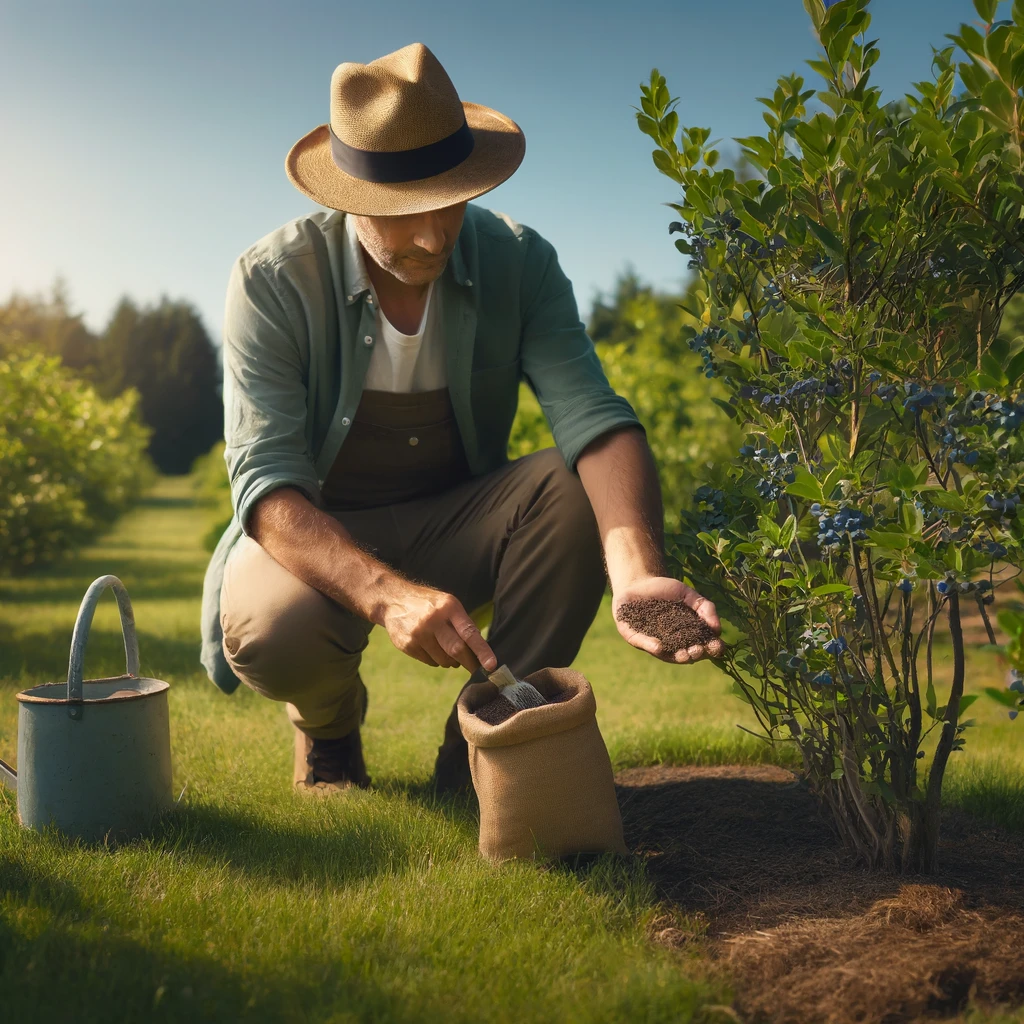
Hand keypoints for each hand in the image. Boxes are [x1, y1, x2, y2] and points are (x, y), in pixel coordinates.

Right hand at [381, 581, 497, 673]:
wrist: (393, 600)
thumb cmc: (429, 605)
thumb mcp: (448, 604)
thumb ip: (462, 625)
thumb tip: (479, 653)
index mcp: (448, 607)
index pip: (469, 632)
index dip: (481, 650)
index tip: (491, 665)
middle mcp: (433, 620)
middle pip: (457, 650)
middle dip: (470, 663)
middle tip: (477, 670)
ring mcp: (418, 633)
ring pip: (444, 660)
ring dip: (451, 661)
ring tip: (447, 649)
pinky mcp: (407, 645)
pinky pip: (430, 662)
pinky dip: (436, 660)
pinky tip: (430, 647)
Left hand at [612, 575, 723, 663]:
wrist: (638, 580)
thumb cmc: (666, 589)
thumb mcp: (689, 596)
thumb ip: (705, 609)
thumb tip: (718, 629)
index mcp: (683, 636)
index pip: (700, 646)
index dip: (709, 648)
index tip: (717, 647)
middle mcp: (668, 643)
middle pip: (683, 655)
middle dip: (693, 655)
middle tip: (699, 650)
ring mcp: (650, 641)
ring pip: (664, 654)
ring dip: (675, 656)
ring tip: (684, 654)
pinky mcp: (631, 635)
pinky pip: (640, 642)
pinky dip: (649, 645)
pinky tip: (658, 646)